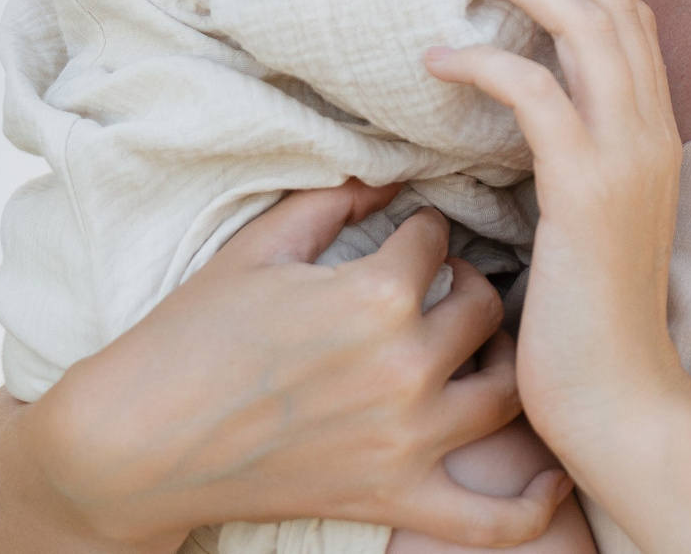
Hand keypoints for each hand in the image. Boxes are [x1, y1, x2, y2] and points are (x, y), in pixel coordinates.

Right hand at [0, 182, 573, 553]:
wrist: (136, 441)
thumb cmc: (189, 334)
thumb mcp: (260, 244)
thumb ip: (335, 198)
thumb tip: (391, 171)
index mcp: (374, 293)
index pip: (439, 236)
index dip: (425, 226)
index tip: (413, 230)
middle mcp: (404, 365)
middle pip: (485, 305)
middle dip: (468, 282)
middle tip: (446, 282)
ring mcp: (405, 439)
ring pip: (505, 388)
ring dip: (500, 360)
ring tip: (477, 346)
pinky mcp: (394, 499)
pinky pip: (489, 520)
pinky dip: (533, 507)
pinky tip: (553, 476)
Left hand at [426, 0, 690, 462]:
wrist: (619, 403)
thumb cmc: (585, 323)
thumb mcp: (586, 221)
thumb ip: (569, 160)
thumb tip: (517, 114)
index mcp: (656, 134)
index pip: (628, 15)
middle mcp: (654, 132)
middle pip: (610, 0)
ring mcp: (628, 159)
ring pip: (586, 26)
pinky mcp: (588, 192)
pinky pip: (537, 95)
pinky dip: (487, 61)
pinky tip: (438, 58)